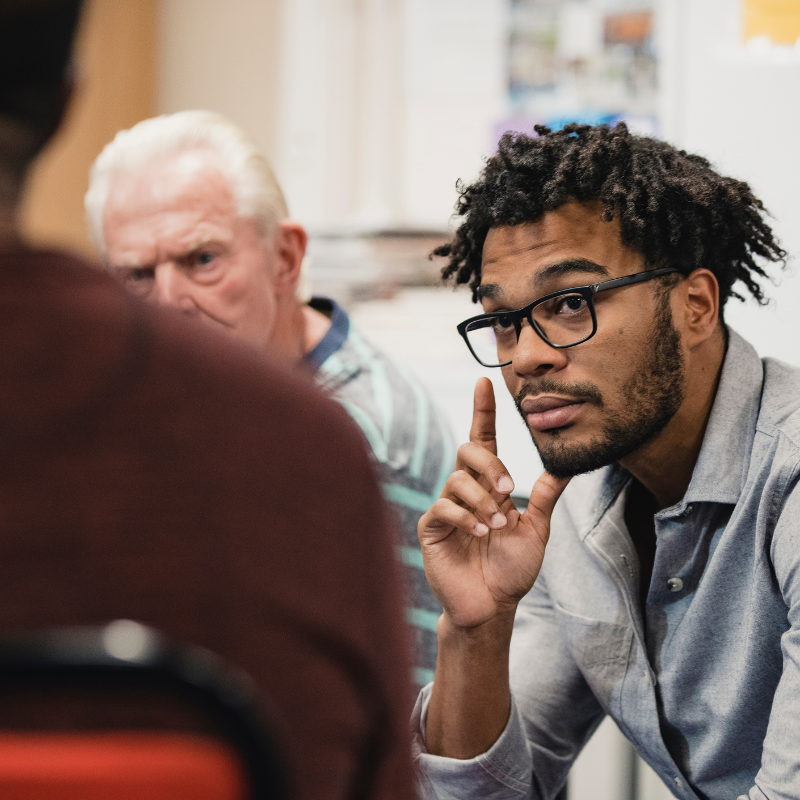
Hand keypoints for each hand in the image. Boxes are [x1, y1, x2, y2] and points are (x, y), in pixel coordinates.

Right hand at [418, 378, 568, 628]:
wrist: (493, 606)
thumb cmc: (511, 569)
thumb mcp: (536, 529)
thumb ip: (545, 496)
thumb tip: (568, 465)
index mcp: (488, 486)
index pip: (483, 439)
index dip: (483, 410)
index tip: (485, 381)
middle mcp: (465, 490)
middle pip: (468, 451)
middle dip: (491, 464)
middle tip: (508, 490)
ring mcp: (446, 508)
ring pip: (457, 479)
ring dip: (483, 500)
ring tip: (497, 526)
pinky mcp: (431, 528)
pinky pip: (444, 507)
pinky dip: (467, 517)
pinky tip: (481, 533)